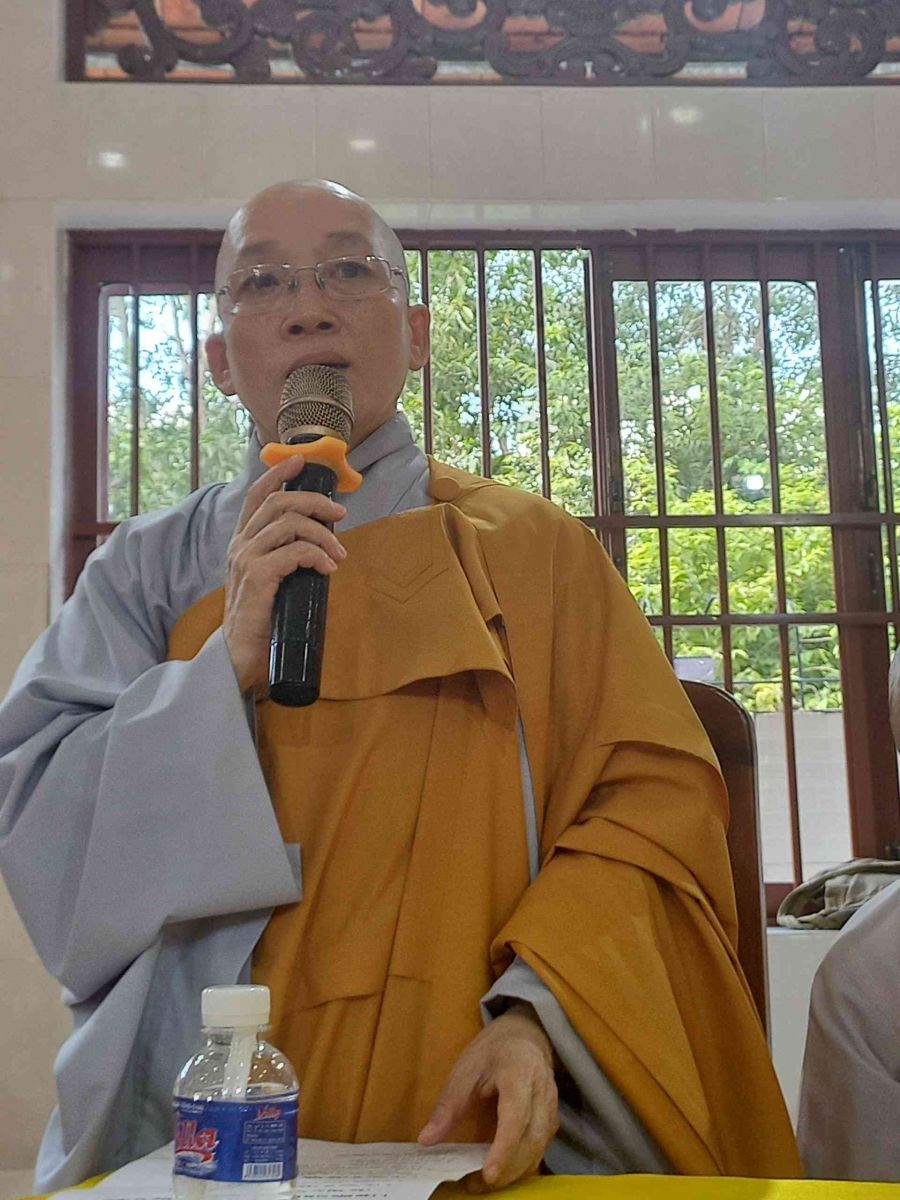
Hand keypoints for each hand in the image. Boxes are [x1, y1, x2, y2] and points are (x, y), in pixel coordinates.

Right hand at [223, 454, 347, 694]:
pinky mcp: (257, 578)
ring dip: (323, 535)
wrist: (237, 656)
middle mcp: (241, 546)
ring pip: (289, 524)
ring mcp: (246, 560)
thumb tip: (321, 546)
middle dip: (315, 502)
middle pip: (279, 503)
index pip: (257, 496)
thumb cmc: (260, 621)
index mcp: (243, 543)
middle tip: (341, 514)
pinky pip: (294, 552)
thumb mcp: (272, 581)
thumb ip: (286, 559)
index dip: (279, 474)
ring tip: (339, 555)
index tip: (302, 462)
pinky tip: (328, 569)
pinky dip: (317, 555)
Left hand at [418, 1005, 558, 1191]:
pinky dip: (523, 1164)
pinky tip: (503, 1172)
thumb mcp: (465, 1069)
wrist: (525, 1034)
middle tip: (476, 1185)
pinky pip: (541, 1147)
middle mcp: (542, 1091)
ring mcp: (552, 1105)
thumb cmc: (493, 1050)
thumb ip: (449, 1106)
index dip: (504, 1148)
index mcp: (519, 1073)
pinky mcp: (553, 1118)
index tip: (487, 1174)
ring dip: (515, 1171)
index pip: (516, 1116)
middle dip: (507, 1169)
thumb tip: (427, 1140)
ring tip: (484, 1183)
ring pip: (539, 1147)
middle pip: (531, 1139)